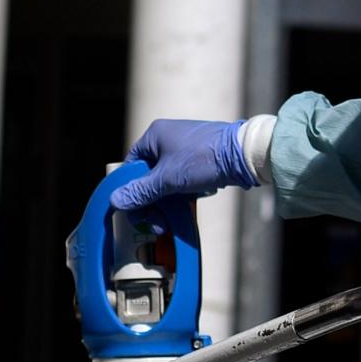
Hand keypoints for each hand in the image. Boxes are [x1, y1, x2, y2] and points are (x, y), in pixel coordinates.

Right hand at [112, 119, 254, 221]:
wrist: (245, 155)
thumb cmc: (203, 160)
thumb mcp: (167, 179)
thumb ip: (141, 192)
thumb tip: (115, 200)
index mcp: (155, 135)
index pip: (132, 165)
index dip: (131, 190)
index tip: (135, 212)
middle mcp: (169, 139)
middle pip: (149, 177)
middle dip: (151, 204)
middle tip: (157, 225)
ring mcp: (187, 149)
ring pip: (167, 182)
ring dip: (167, 204)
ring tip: (170, 224)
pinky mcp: (202, 160)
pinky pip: (184, 181)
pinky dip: (183, 196)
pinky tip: (187, 209)